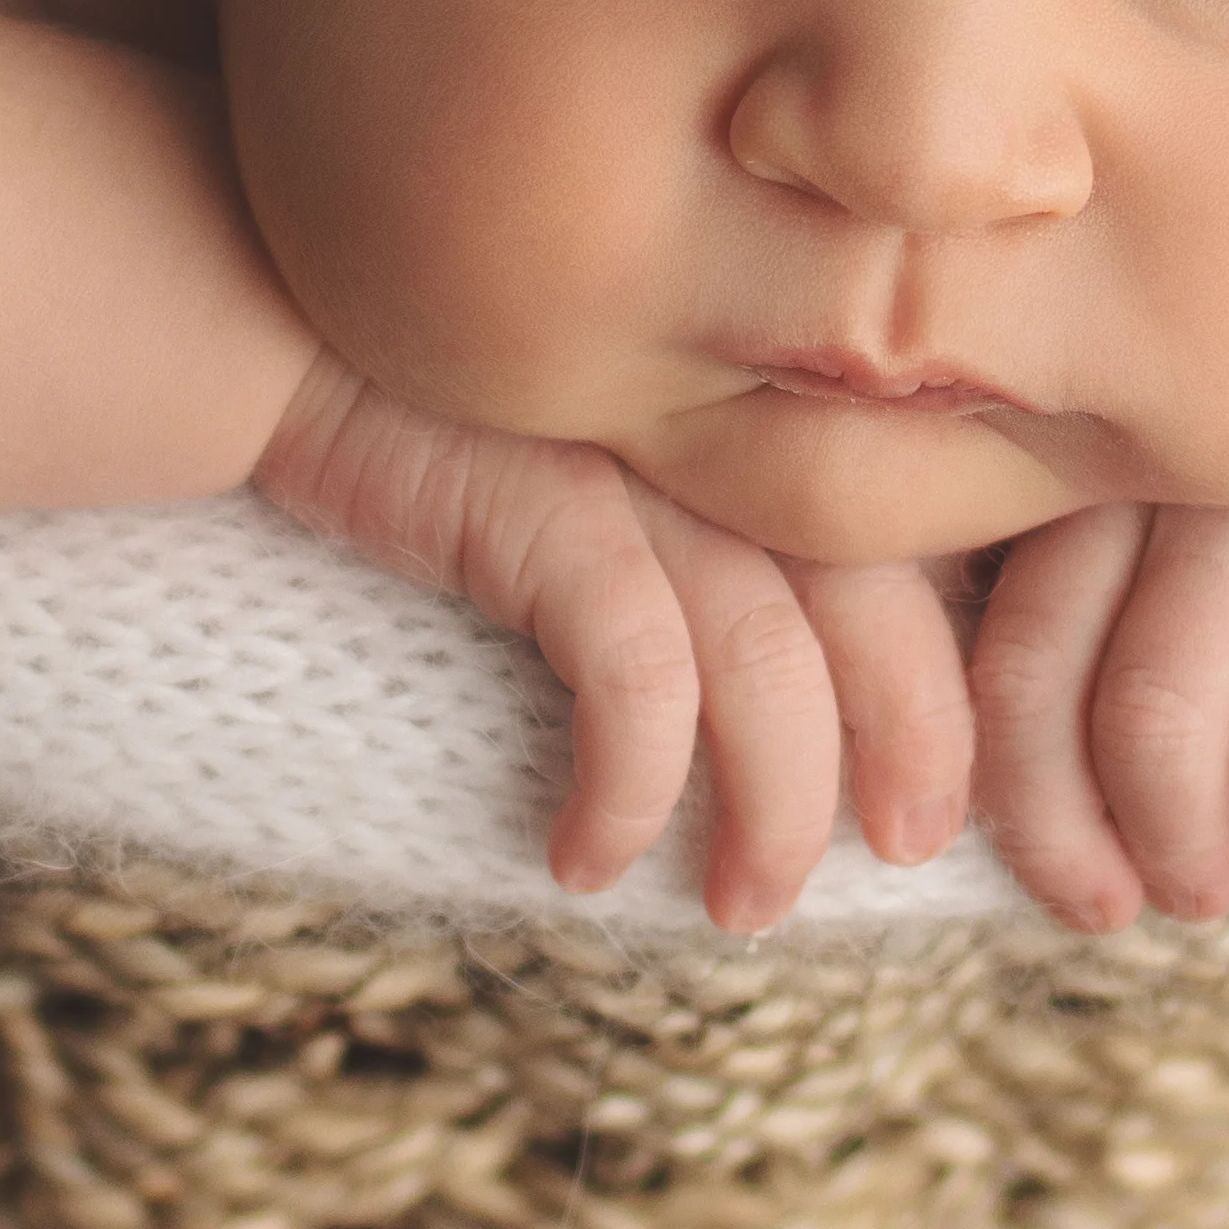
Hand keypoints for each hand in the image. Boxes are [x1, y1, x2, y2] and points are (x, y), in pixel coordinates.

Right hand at [257, 362, 979, 932]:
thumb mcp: (618, 467)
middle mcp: (727, 431)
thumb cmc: (451, 418)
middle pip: (881, 606)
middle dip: (916, 746)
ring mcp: (642, 462)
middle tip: (903, 851)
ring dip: (775, 809)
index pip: (920, 546)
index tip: (948, 784)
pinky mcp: (548, 503)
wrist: (270, 323)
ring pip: (772, 663)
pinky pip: (637, 678)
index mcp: (767, 415)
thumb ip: (722, 529)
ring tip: (744, 904)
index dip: (957, 674)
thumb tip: (824, 679)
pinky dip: (631, 788)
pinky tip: (587, 857)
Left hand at [960, 345, 1228, 932]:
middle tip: (1105, 904)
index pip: (952, 632)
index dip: (967, 768)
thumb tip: (991, 770)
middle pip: (1031, 687)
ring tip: (1202, 889)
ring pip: (1151, 717)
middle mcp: (1122, 466)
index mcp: (1049, 460)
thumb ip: (1072, 571)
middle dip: (1056, 833)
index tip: (968, 848)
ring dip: (1173, 841)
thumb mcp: (1161, 473)